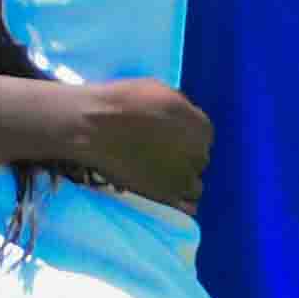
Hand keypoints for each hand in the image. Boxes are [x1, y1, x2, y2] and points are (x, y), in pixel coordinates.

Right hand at [61, 78, 214, 211]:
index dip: (186, 137)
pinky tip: (166, 194)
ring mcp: (183, 178)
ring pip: (194, 186)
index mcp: (201, 126)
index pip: (204, 136)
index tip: (170, 137)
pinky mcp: (166, 197)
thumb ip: (179, 108)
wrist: (94, 127)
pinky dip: (180, 203)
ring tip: (160, 176)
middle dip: (184, 157)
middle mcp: (199, 153)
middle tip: (161, 155)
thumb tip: (181, 117)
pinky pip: (186, 206)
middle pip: (199, 160)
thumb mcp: (160, 90)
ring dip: (182, 181)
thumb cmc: (123, 102)